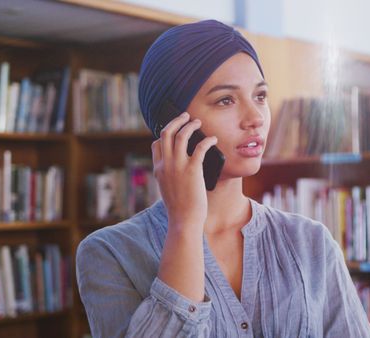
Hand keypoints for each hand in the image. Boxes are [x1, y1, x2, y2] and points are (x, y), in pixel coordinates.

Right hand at [151, 111, 217, 231]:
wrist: (183, 220)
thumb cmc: (179, 207)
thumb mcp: (168, 188)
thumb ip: (170, 175)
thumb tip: (178, 167)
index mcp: (158, 169)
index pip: (157, 144)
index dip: (166, 133)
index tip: (175, 128)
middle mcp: (165, 164)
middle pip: (167, 133)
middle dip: (177, 120)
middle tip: (186, 116)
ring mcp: (178, 166)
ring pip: (181, 135)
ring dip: (191, 125)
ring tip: (199, 122)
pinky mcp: (192, 170)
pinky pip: (200, 147)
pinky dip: (207, 140)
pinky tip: (213, 139)